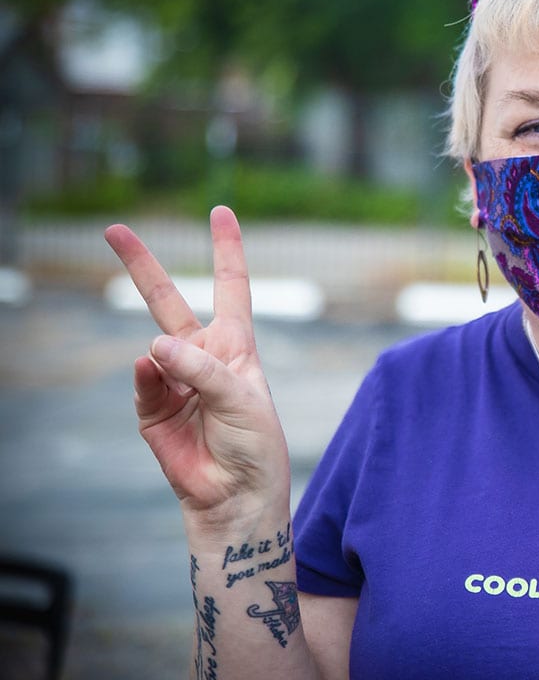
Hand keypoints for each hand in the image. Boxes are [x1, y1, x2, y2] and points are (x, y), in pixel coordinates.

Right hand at [105, 207, 288, 523]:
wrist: (237, 496)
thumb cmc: (255, 444)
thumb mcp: (242, 398)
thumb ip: (201, 368)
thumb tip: (151, 346)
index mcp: (236, 346)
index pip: (231, 287)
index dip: (227, 249)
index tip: (221, 211)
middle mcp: (203, 356)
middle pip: (167, 300)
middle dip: (142, 266)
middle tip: (114, 229)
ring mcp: (174, 381)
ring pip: (152, 346)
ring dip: (164, 358)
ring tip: (183, 384)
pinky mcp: (152, 410)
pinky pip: (144, 383)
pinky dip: (150, 382)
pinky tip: (158, 382)